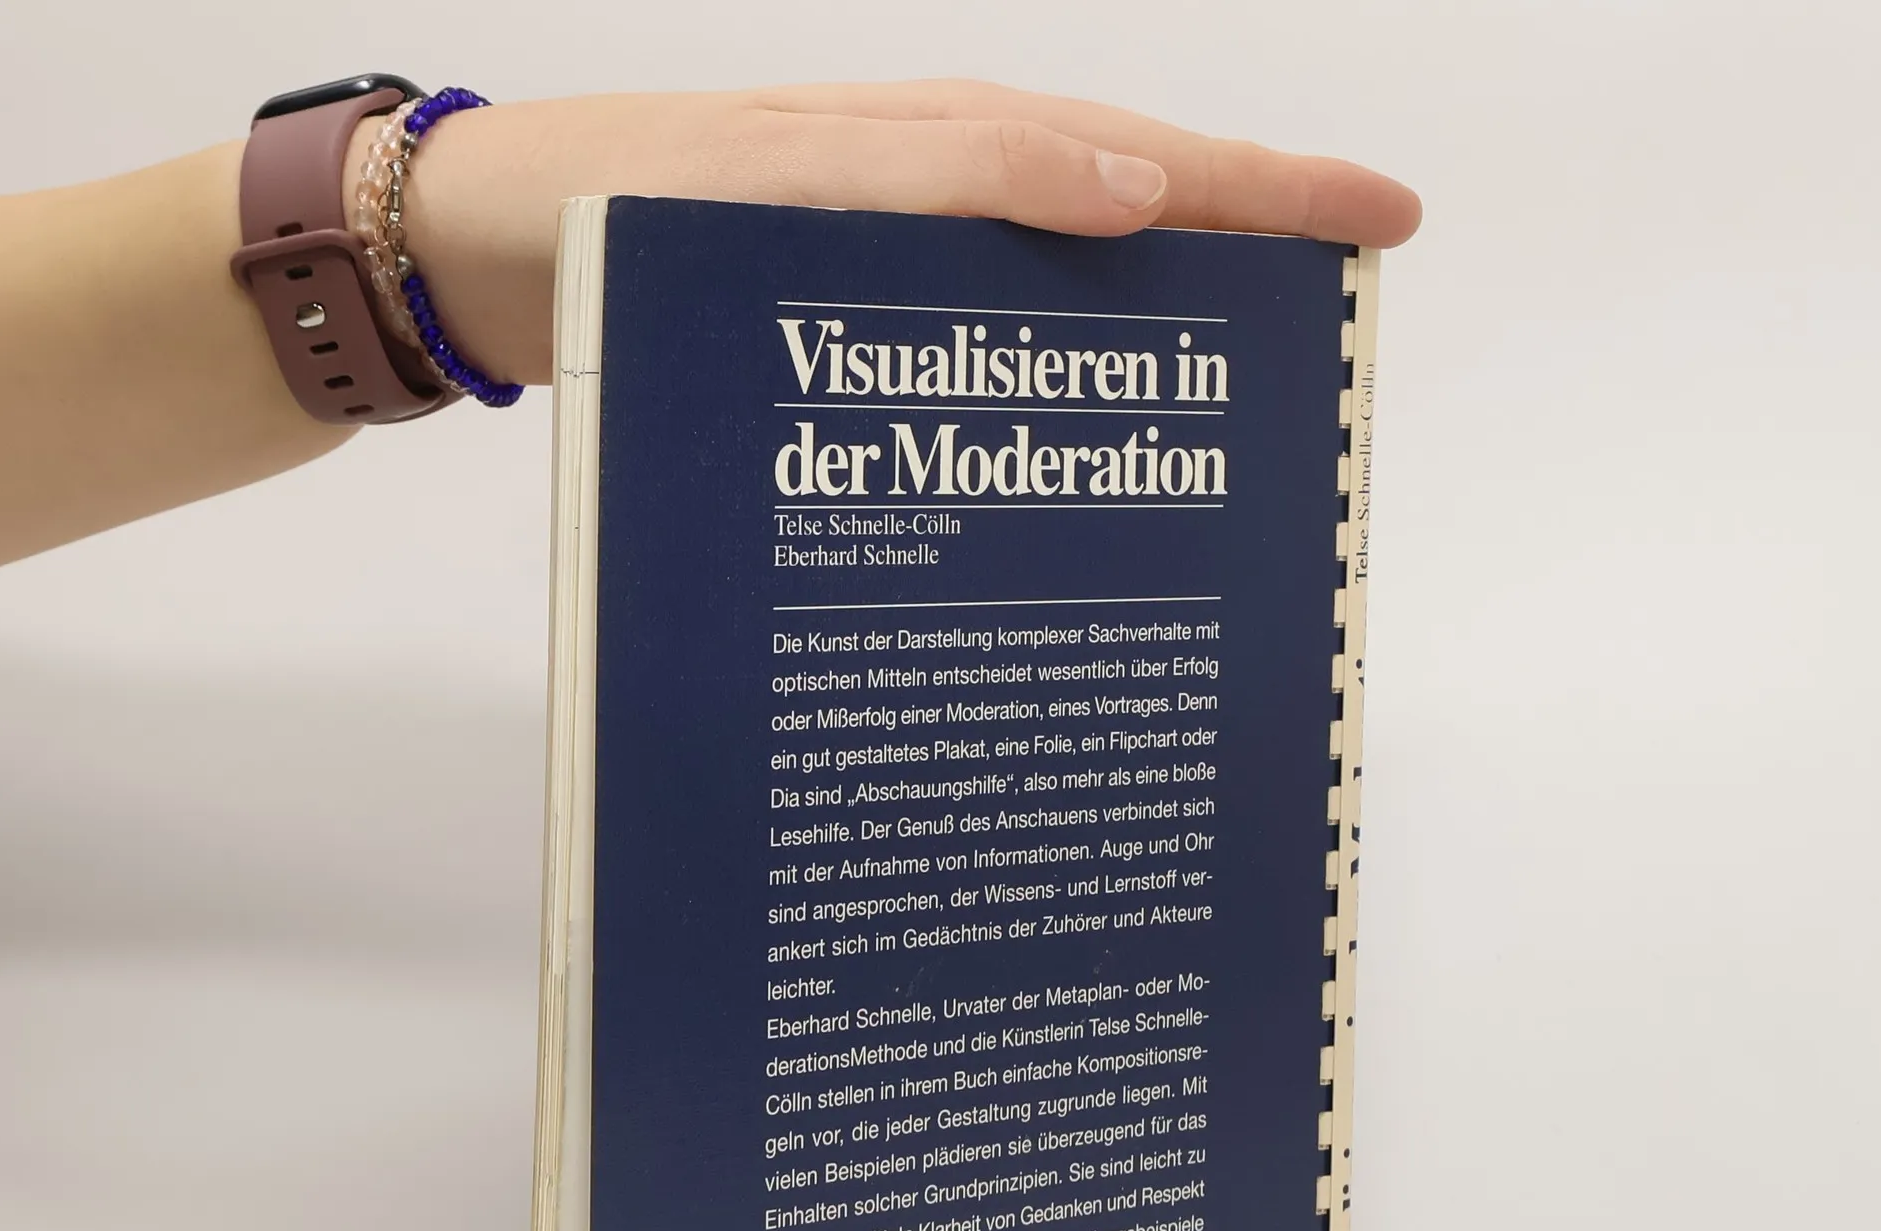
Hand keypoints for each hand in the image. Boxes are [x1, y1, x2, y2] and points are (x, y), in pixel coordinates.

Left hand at [391, 81, 1421, 387]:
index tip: (1386, 225)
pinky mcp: (864, 328)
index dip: (1278, 195)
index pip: (1158, 161)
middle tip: (1350, 313)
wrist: (494, 252)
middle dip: (1254, 255)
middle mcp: (950, 201)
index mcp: (956, 144)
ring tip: (1252, 393)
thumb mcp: (787, 179)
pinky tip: (1082, 436)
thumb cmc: (627, 207)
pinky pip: (991, 347)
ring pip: (1073, 292)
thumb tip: (1130, 187)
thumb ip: (952, 176)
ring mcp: (912, 266)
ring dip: (1164, 328)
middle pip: (1139, 221)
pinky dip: (1056, 378)